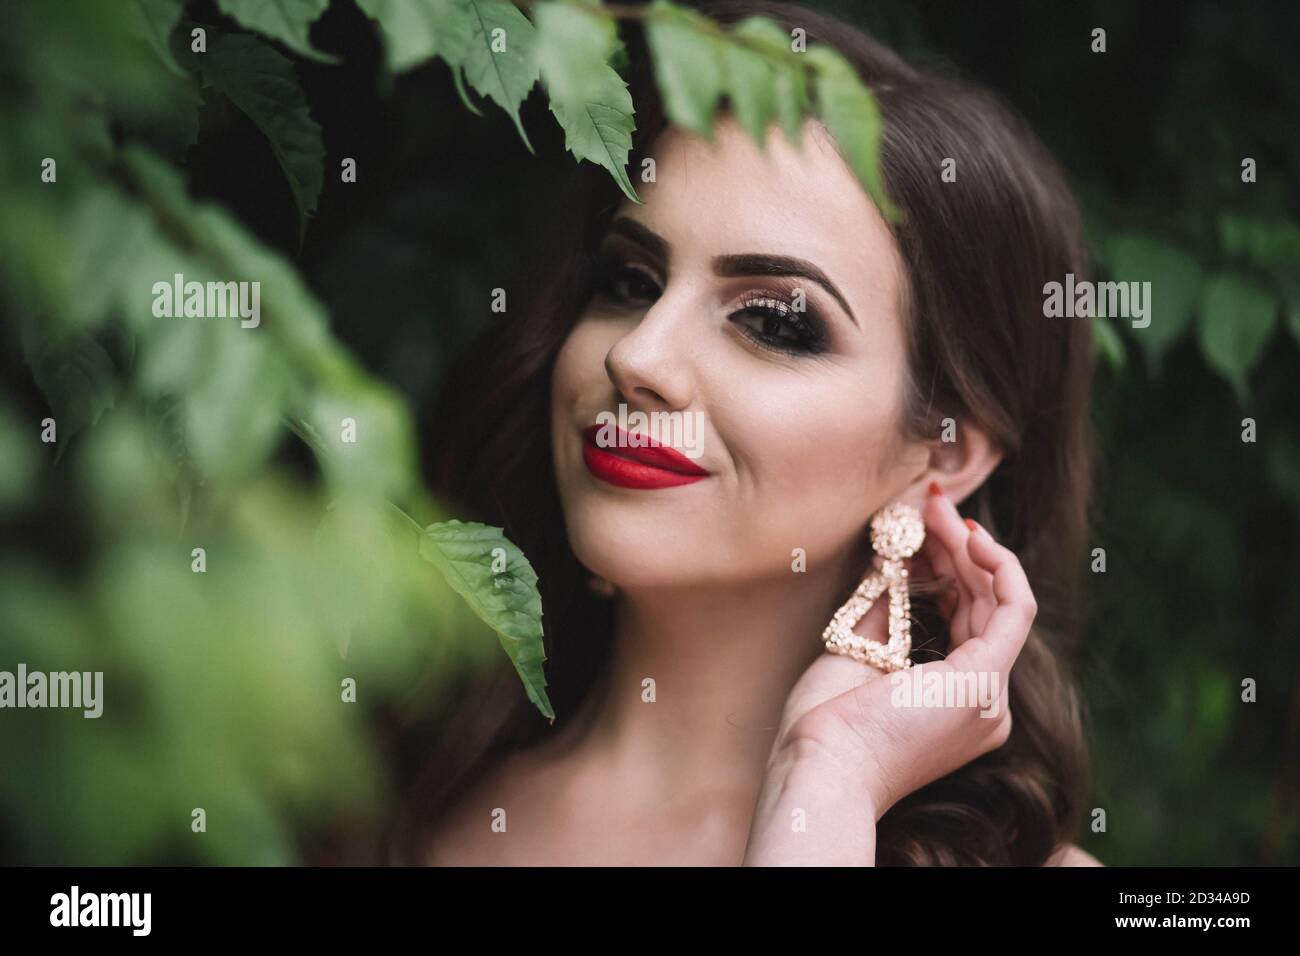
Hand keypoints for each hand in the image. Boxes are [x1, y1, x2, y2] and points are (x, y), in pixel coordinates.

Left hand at [742, 485, 1037, 864]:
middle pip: (986, 606)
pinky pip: (1013, 610)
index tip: (923, 526)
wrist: (819, 771)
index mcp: (953, 705)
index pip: (967, 619)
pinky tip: (966, 535)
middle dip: (960, 548)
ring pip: (1000, 602)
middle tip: (932, 504)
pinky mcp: (982, 683)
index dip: (950, 566)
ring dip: (970, 548)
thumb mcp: (855, 652)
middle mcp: (983, 706)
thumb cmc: (825, 728)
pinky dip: (998, 566)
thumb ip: (885, 609)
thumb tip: (892, 558)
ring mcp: (987, 697)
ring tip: (936, 510)